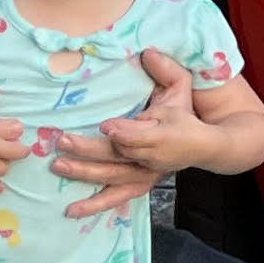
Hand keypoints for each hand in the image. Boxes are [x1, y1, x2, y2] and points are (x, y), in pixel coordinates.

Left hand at [49, 48, 202, 220]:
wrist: (205, 146)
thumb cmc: (185, 114)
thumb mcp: (181, 87)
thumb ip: (166, 69)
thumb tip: (147, 52)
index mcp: (163, 132)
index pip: (141, 135)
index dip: (123, 133)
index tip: (104, 125)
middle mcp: (152, 157)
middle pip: (118, 156)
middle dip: (89, 150)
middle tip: (62, 141)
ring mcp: (145, 174)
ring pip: (113, 177)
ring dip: (85, 174)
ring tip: (58, 166)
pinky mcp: (140, 184)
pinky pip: (116, 196)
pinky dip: (95, 205)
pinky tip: (72, 210)